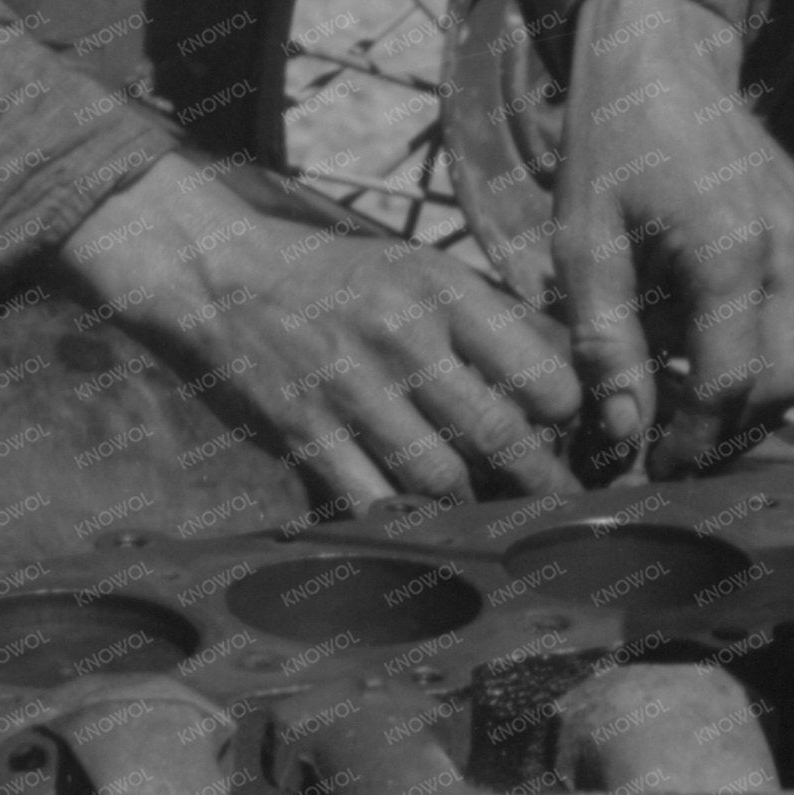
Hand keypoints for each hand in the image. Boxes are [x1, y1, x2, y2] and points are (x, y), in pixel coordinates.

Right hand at [56, 153, 580, 504]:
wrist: (220, 275)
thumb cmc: (334, 279)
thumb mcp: (415, 271)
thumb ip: (481, 322)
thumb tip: (558, 389)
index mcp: (442, 291)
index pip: (541, 371)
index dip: (567, 417)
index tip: (574, 438)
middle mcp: (403, 337)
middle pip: (500, 435)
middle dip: (539, 481)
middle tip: (556, 504)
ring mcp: (351, 389)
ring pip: (442, 480)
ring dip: (472, 507)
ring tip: (490, 514)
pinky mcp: (304, 433)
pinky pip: (373, 502)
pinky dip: (403, 522)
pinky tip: (420, 523)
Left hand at [555, 0, 793, 467]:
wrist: (662, 57)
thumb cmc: (610, 144)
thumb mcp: (582, 244)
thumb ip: (606, 342)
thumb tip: (623, 433)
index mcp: (729, 250)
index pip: (730, 386)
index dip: (693, 441)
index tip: (653, 467)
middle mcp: (790, 244)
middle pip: (784, 384)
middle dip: (732, 430)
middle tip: (673, 450)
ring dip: (757, 397)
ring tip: (691, 408)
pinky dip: (771, 348)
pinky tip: (713, 347)